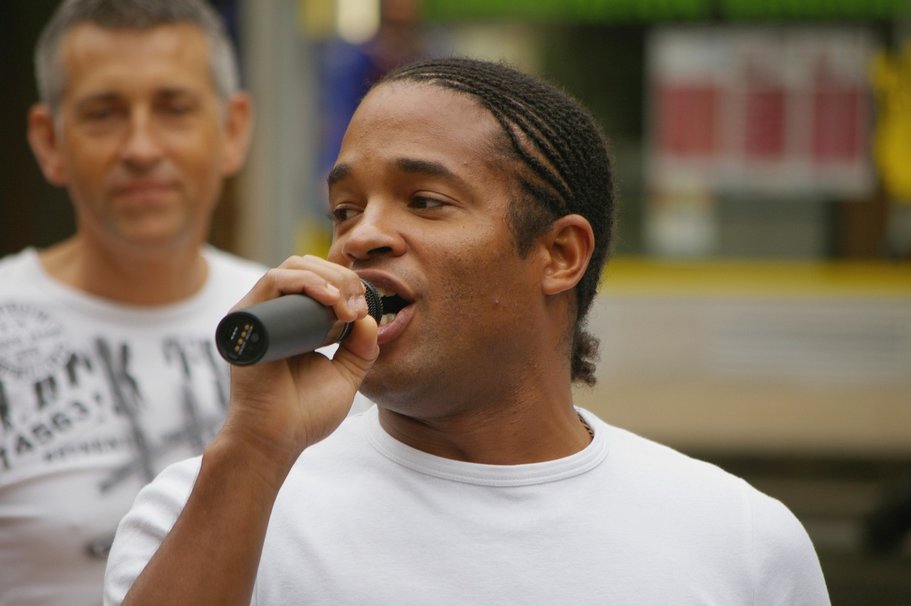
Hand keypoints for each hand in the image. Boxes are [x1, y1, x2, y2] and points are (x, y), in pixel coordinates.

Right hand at [216, 255, 378, 470]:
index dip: (347, 285)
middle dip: (341, 279)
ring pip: (292, 267)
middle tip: (357, 307)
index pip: (319, 281)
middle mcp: (274, 314)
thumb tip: (371, 318)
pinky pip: (273, 281)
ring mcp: (259, 315)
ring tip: (345, 305)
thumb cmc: (305, 414)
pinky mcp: (246, 319)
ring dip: (327, 278)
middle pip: (308, 267)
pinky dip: (305, 281)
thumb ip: (360, 349)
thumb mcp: (345, 376)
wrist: (277, 440)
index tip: (364, 311)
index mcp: (295, 323)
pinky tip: (329, 298)